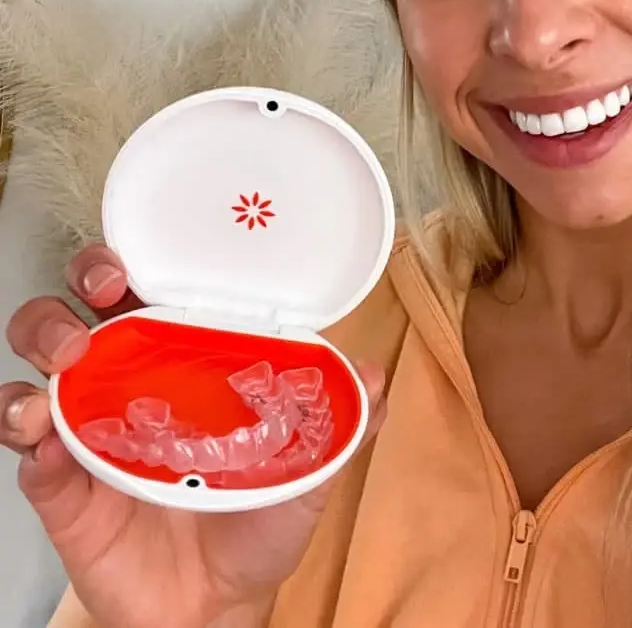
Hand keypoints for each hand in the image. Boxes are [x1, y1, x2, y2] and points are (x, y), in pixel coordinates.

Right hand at [2, 244, 386, 627]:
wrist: (221, 602)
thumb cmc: (261, 515)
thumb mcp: (312, 462)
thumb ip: (343, 417)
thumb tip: (375, 375)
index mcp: (184, 362)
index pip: (150, 294)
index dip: (133, 263)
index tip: (138, 260)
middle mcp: (128, 383)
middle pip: (81, 313)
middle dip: (78, 288)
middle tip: (102, 292)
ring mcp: (90, 432)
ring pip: (41, 365)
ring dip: (43, 345)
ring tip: (68, 361)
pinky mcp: (64, 487)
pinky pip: (27, 448)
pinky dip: (26, 432)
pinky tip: (48, 439)